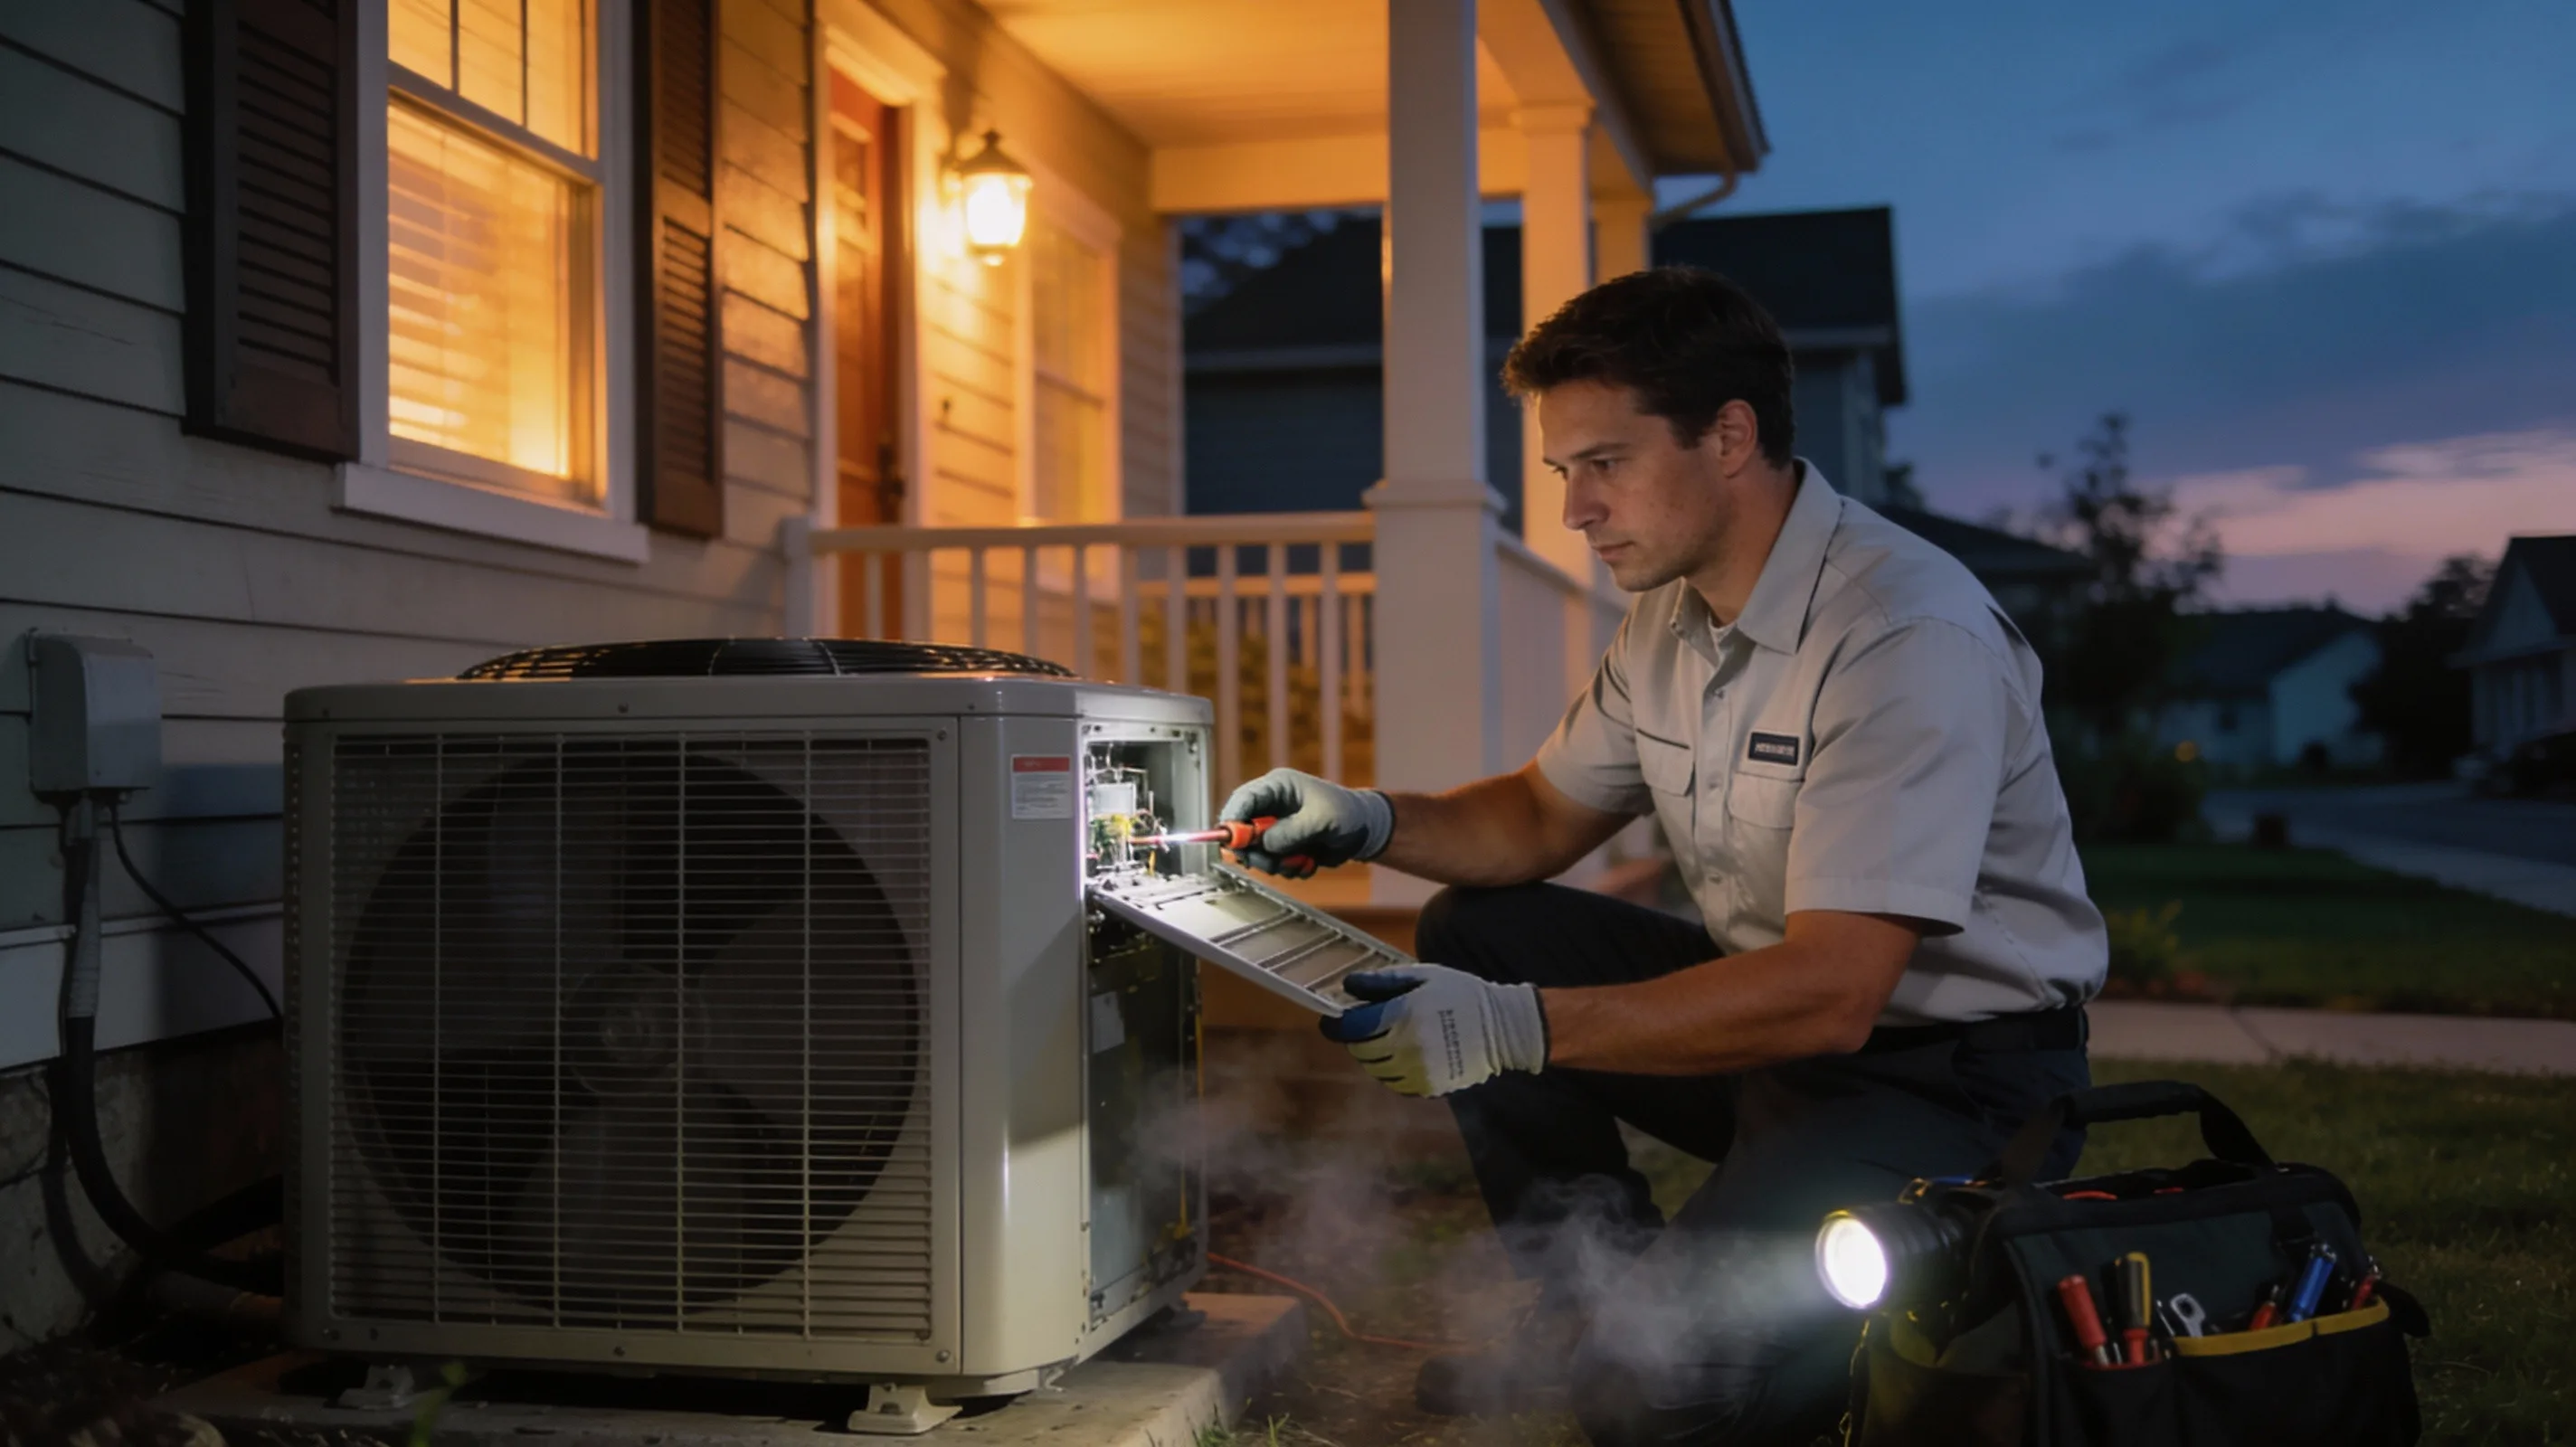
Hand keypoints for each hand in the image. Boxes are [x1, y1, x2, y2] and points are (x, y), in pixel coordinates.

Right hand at [1218, 768, 1393, 876]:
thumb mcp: (1320, 820)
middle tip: (1271, 862)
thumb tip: (1263, 844)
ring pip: (1255, 851)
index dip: (1233, 821)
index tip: (1233, 844)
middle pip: (1241, 830)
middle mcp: (1271, 806)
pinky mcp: (1283, 845)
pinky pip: (1271, 862)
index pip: (1243, 800)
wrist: (1365, 831)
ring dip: (1273, 863)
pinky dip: (1286, 868)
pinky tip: (1306, 863)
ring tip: (1299, 862)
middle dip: (1254, 850)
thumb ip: (1289, 831)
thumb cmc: (1347, 814)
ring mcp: (1276, 827)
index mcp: (1278, 787)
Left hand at [1319, 965, 1548, 1097]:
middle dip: (1355, 1039)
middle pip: (1360, 1050)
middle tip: (1363, 1028)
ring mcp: (1416, 1071)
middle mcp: (1406, 1047)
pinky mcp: (1427, 1087)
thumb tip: (1348, 986)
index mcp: (1402, 1016)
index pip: (1352, 1028)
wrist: (1502, 1029)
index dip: (1335, 1025)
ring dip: (1372, 1056)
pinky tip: (1403, 1055)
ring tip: (1386, 1040)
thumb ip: (1383, 982)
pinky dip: (1390, 1071)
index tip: (1329, 1022)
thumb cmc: (1461, 995)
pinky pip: (1394, 1082)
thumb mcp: (1424, 977)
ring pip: (1375, 1069)